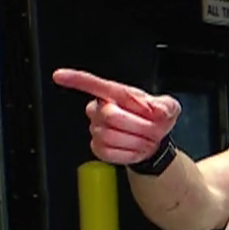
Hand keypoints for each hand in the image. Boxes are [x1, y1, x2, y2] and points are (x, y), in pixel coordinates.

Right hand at [53, 68, 181, 165]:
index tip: (59, 76)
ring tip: (143, 139)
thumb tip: (156, 110)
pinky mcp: (97, 148)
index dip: (76, 80)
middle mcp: (101, 109)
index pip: (93, 84)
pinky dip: (127, 153)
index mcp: (116, 95)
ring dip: (134, 141)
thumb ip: (166, 106)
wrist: (154, 140)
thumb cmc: (156, 119)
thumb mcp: (169, 108)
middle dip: (136, 125)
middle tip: (150, 128)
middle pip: (109, 115)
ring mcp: (96, 129)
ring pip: (110, 136)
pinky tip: (134, 148)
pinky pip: (108, 152)